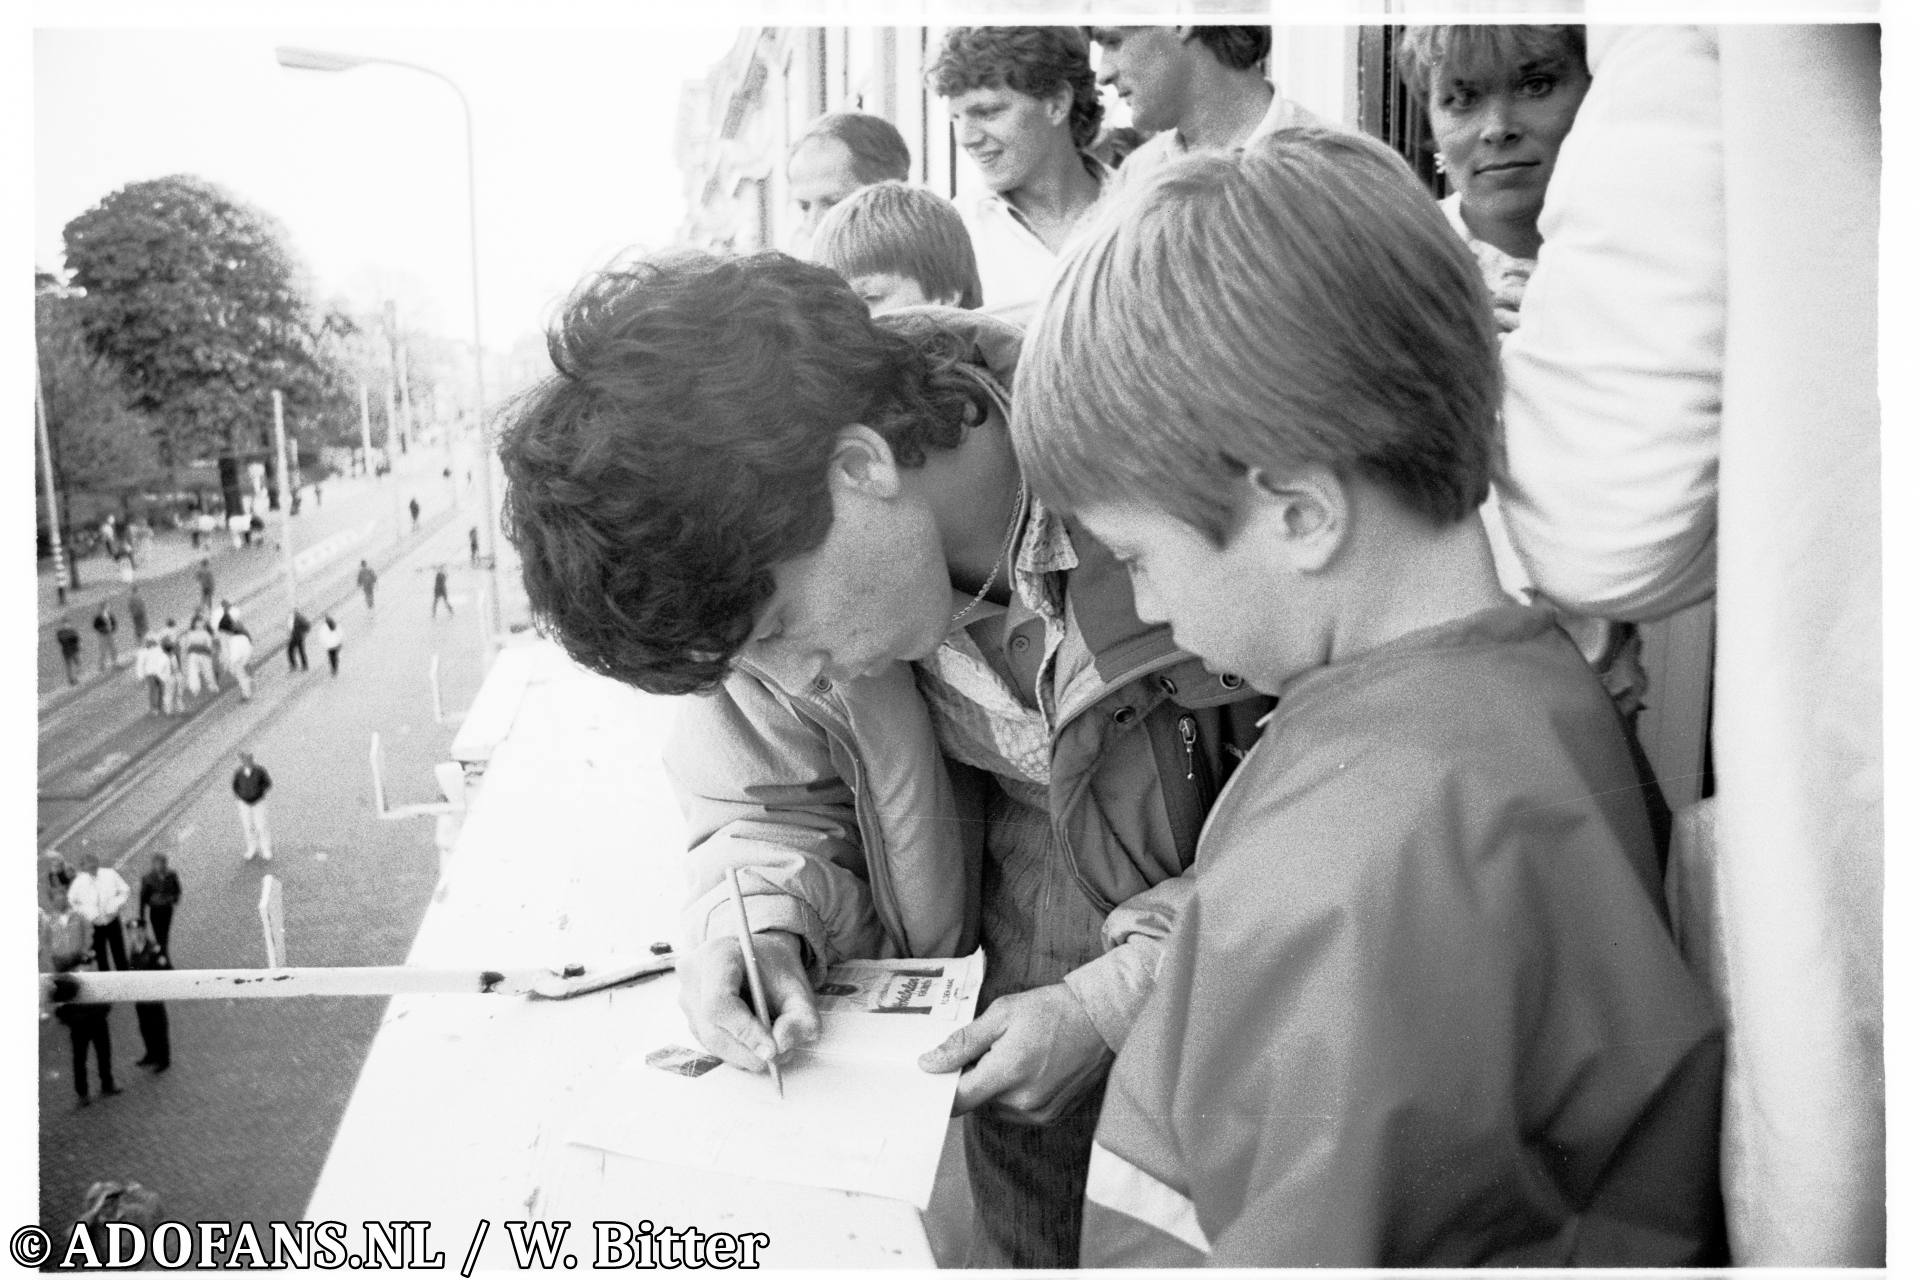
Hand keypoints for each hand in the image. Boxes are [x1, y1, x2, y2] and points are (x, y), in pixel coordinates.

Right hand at [676, 931, 819, 1074]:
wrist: (758, 957)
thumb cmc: (776, 968)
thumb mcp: (800, 988)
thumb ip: (800, 1018)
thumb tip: (780, 1047)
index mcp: (717, 955)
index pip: (719, 1002)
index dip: (745, 1031)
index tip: (772, 1048)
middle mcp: (692, 976)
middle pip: (713, 1030)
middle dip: (749, 1050)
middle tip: (778, 1055)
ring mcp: (686, 998)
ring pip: (712, 1043)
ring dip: (745, 1054)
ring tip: (771, 1043)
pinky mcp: (689, 1017)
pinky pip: (711, 1044)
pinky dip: (737, 1051)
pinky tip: (755, 1039)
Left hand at [917, 983, 1112, 1124]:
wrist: (1102, 1019)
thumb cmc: (1052, 1010)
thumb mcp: (1001, 1014)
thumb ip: (963, 1042)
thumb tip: (929, 1063)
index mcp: (1007, 1073)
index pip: (957, 1100)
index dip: (943, 1086)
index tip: (941, 1070)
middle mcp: (1022, 1102)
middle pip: (976, 1102)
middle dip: (975, 1077)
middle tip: (992, 1048)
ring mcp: (1039, 1114)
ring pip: (995, 1107)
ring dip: (995, 1087)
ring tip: (1016, 1055)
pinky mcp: (1051, 1117)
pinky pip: (1016, 1111)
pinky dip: (1014, 1093)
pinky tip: (1030, 1067)